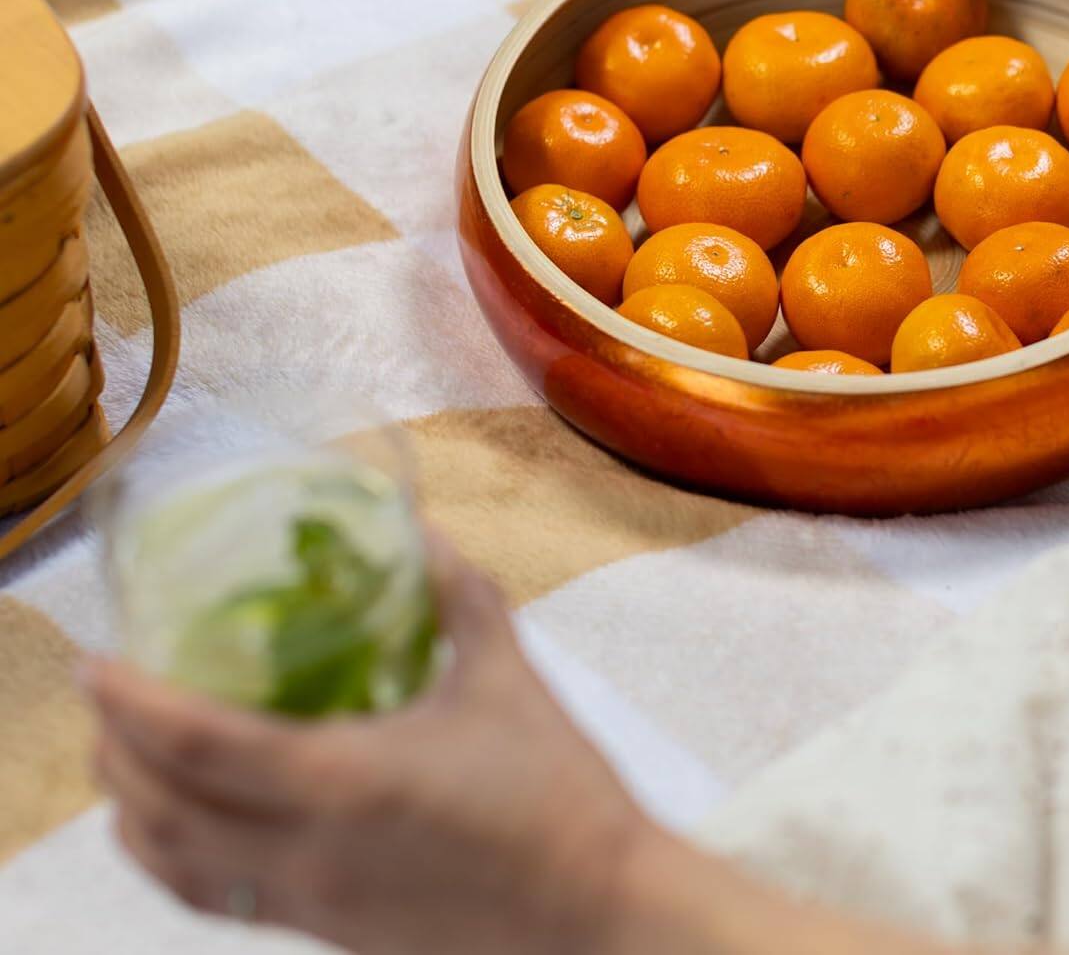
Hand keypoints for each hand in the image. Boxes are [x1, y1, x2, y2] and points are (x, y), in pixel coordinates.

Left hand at [84, 538, 647, 954]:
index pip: (196, 743)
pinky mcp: (326, 932)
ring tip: (123, 759)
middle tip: (106, 695)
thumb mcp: (505, 671)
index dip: (131, 702)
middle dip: (113, 752)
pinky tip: (183, 827)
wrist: (592, 907)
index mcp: (340, 779)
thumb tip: (416, 533)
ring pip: (175, 867)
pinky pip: (216, 899)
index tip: (96, 660)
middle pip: (161, 810)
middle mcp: (303, 851)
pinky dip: (172, 860)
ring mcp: (308, 903)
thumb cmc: (553, 787)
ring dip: (131, 810)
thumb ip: (455, 594)